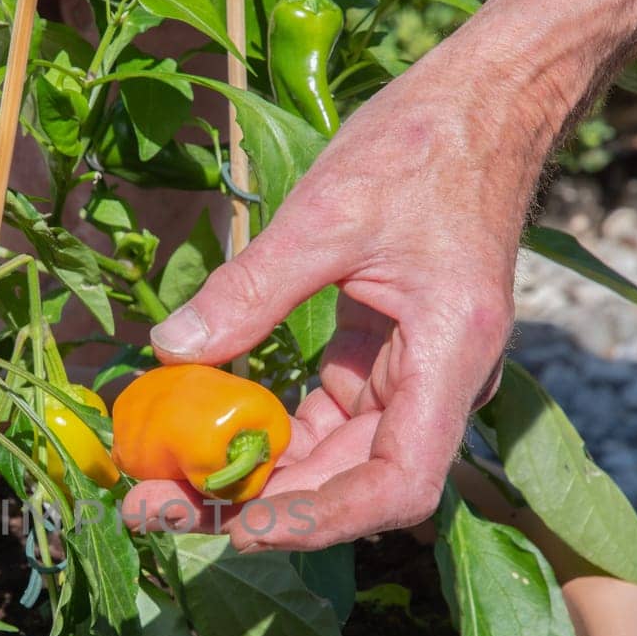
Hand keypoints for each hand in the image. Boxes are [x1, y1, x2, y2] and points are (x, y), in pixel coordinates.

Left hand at [124, 58, 549, 550]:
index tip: (245, 527)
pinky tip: (198, 438)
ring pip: (328, 460)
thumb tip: (173, 351)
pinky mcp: (378, 363)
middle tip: (153, 508)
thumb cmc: (427, 147)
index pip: (400, 482)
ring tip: (160, 489)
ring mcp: (408, 379)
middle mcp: (437, 386)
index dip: (324, 518)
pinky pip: (319, 421)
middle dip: (254, 505)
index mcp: (449, 357)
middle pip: (350, 484)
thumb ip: (253, 287)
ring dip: (250, 479)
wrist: (483, 108)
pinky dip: (263, 434)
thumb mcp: (329, 211)